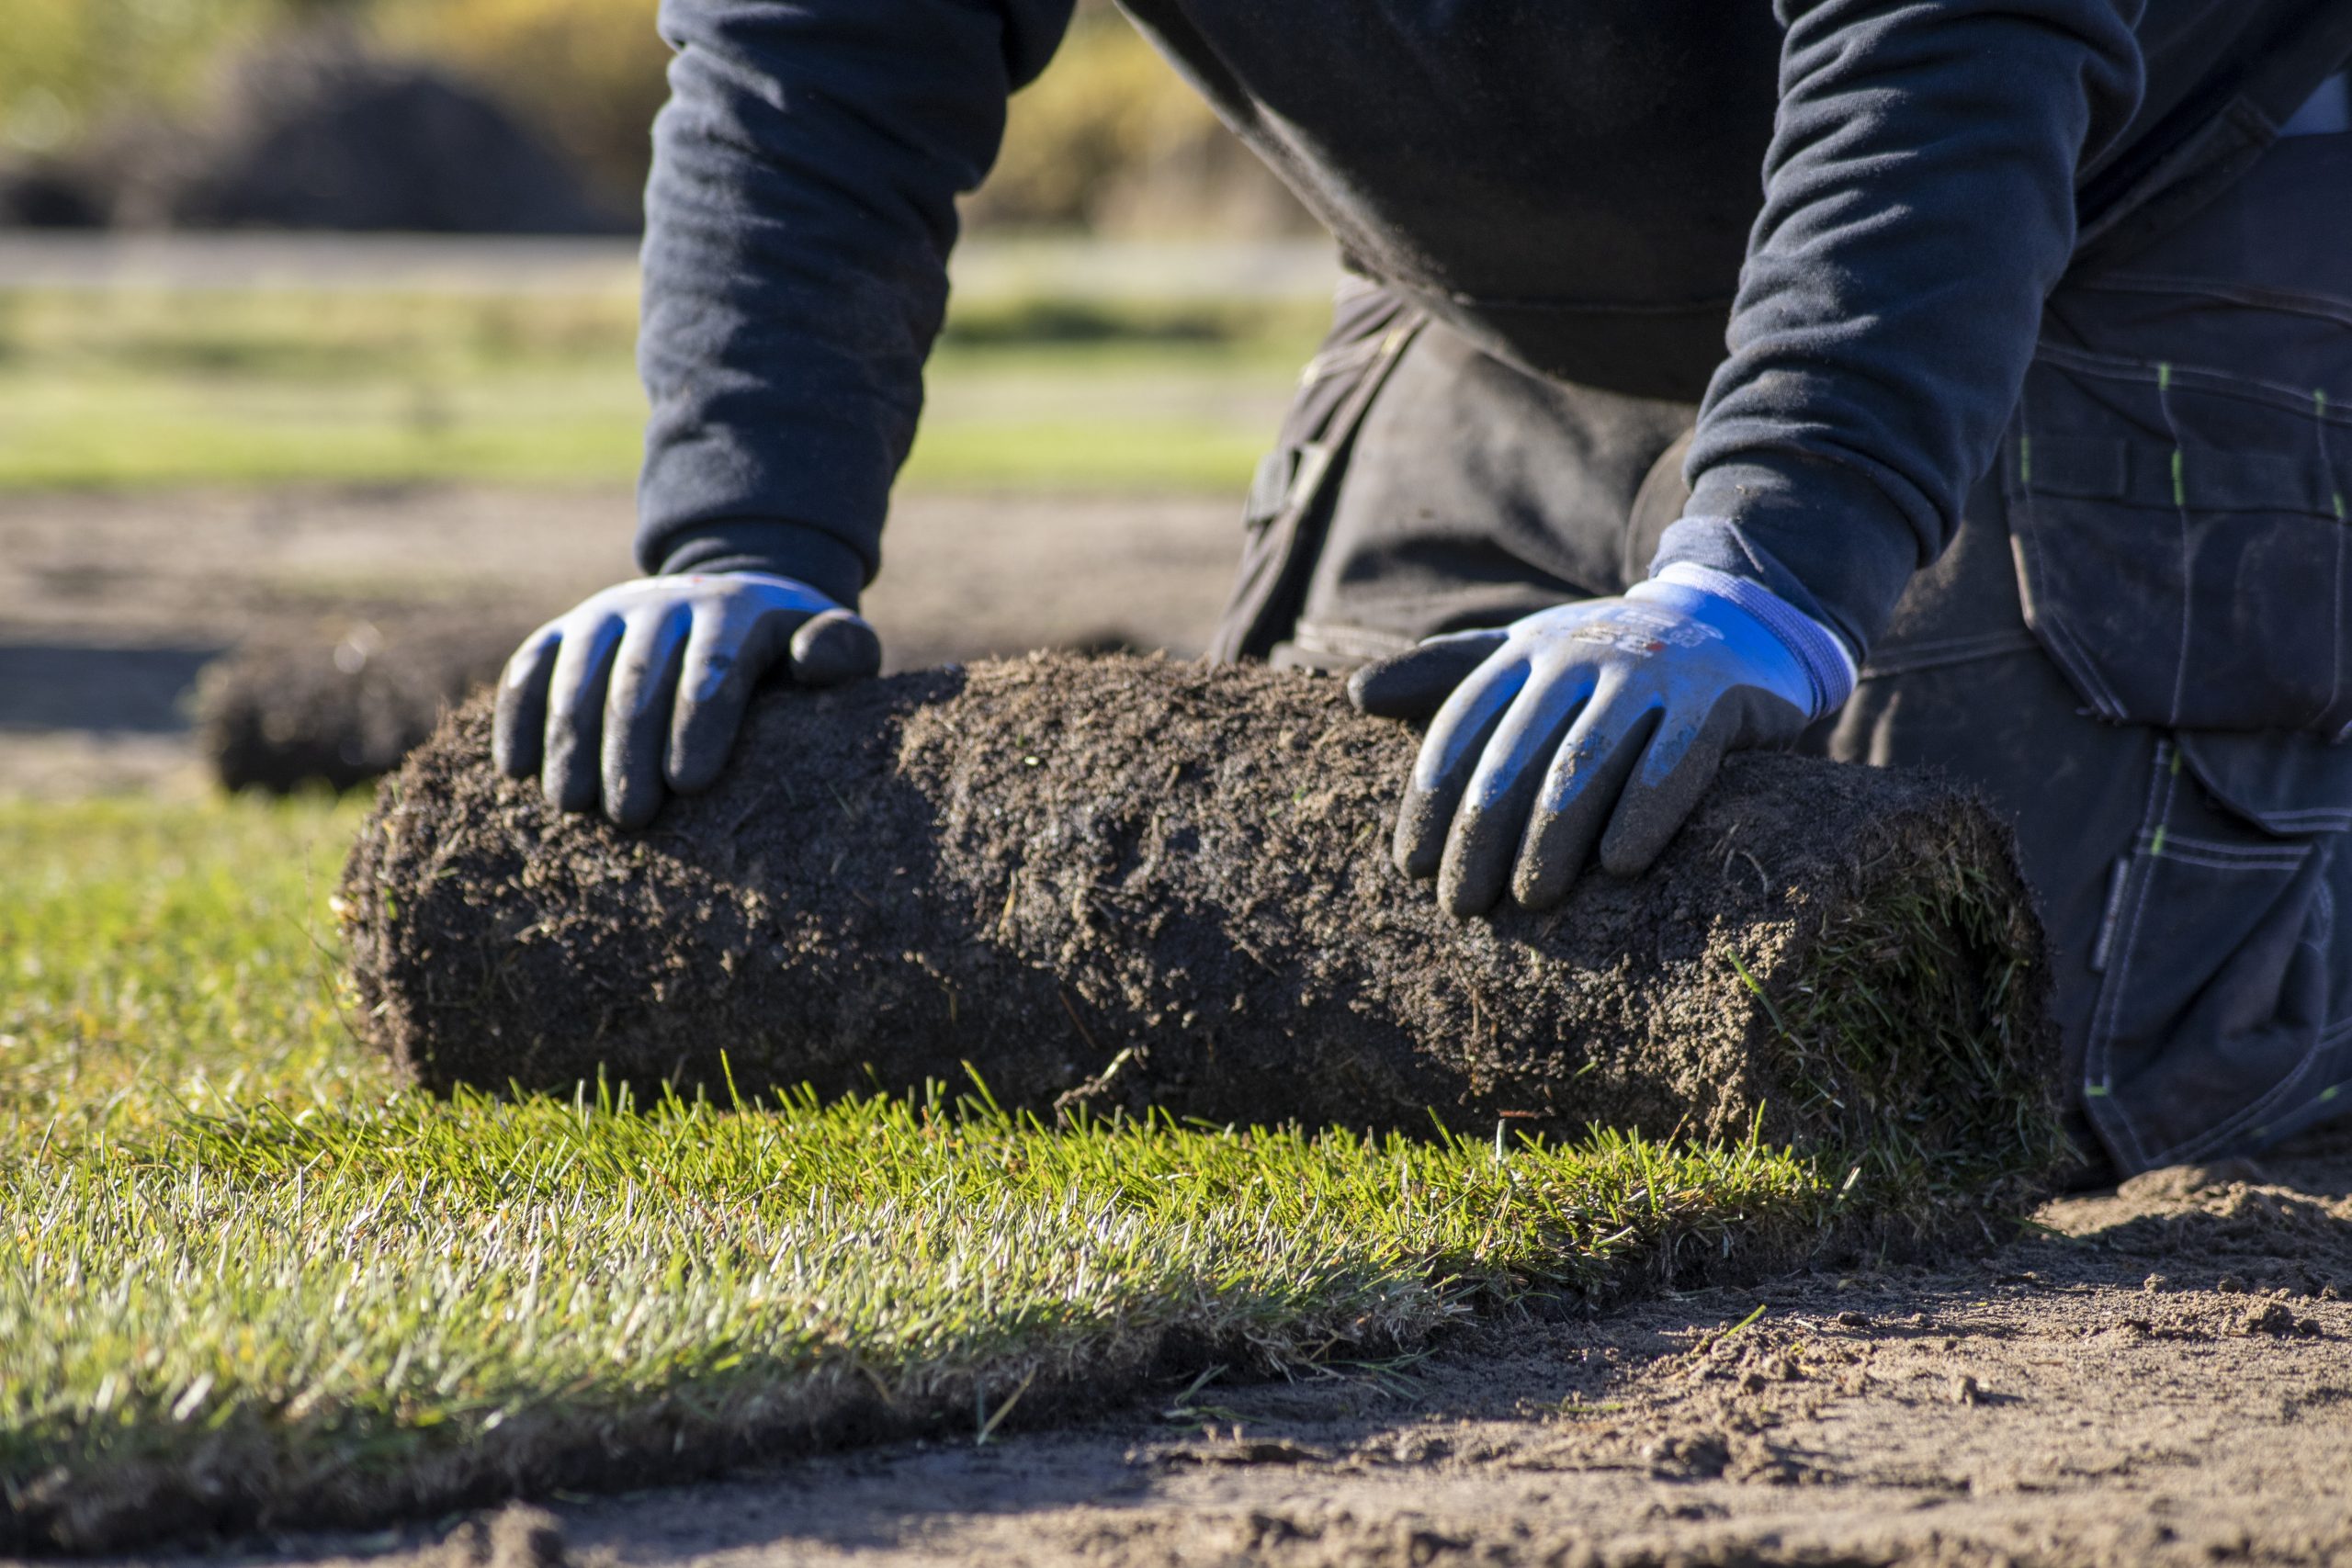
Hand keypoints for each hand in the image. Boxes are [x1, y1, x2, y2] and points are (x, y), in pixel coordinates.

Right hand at [494, 572, 880, 828]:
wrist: (731, 603)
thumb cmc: (789, 651)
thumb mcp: (835, 642)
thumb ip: (843, 650)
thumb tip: (814, 660)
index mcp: (734, 612)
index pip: (715, 663)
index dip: (700, 720)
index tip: (689, 783)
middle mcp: (665, 604)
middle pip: (640, 675)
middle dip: (630, 746)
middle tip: (629, 818)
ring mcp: (608, 614)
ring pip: (578, 670)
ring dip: (569, 738)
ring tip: (570, 806)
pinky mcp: (565, 631)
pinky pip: (531, 664)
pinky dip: (518, 712)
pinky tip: (515, 770)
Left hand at [1348, 573, 1849, 916]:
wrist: (1735, 627)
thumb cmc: (1608, 664)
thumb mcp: (1527, 657)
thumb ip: (1446, 675)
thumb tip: (1355, 696)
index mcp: (1528, 652)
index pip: (1461, 727)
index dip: (1429, 799)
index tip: (1410, 867)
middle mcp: (1582, 654)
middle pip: (1515, 754)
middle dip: (1480, 835)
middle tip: (1461, 905)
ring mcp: (1651, 673)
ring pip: (1585, 762)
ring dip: (1550, 837)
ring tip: (1529, 901)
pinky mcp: (1716, 699)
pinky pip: (1675, 762)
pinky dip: (1644, 813)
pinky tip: (1618, 866)